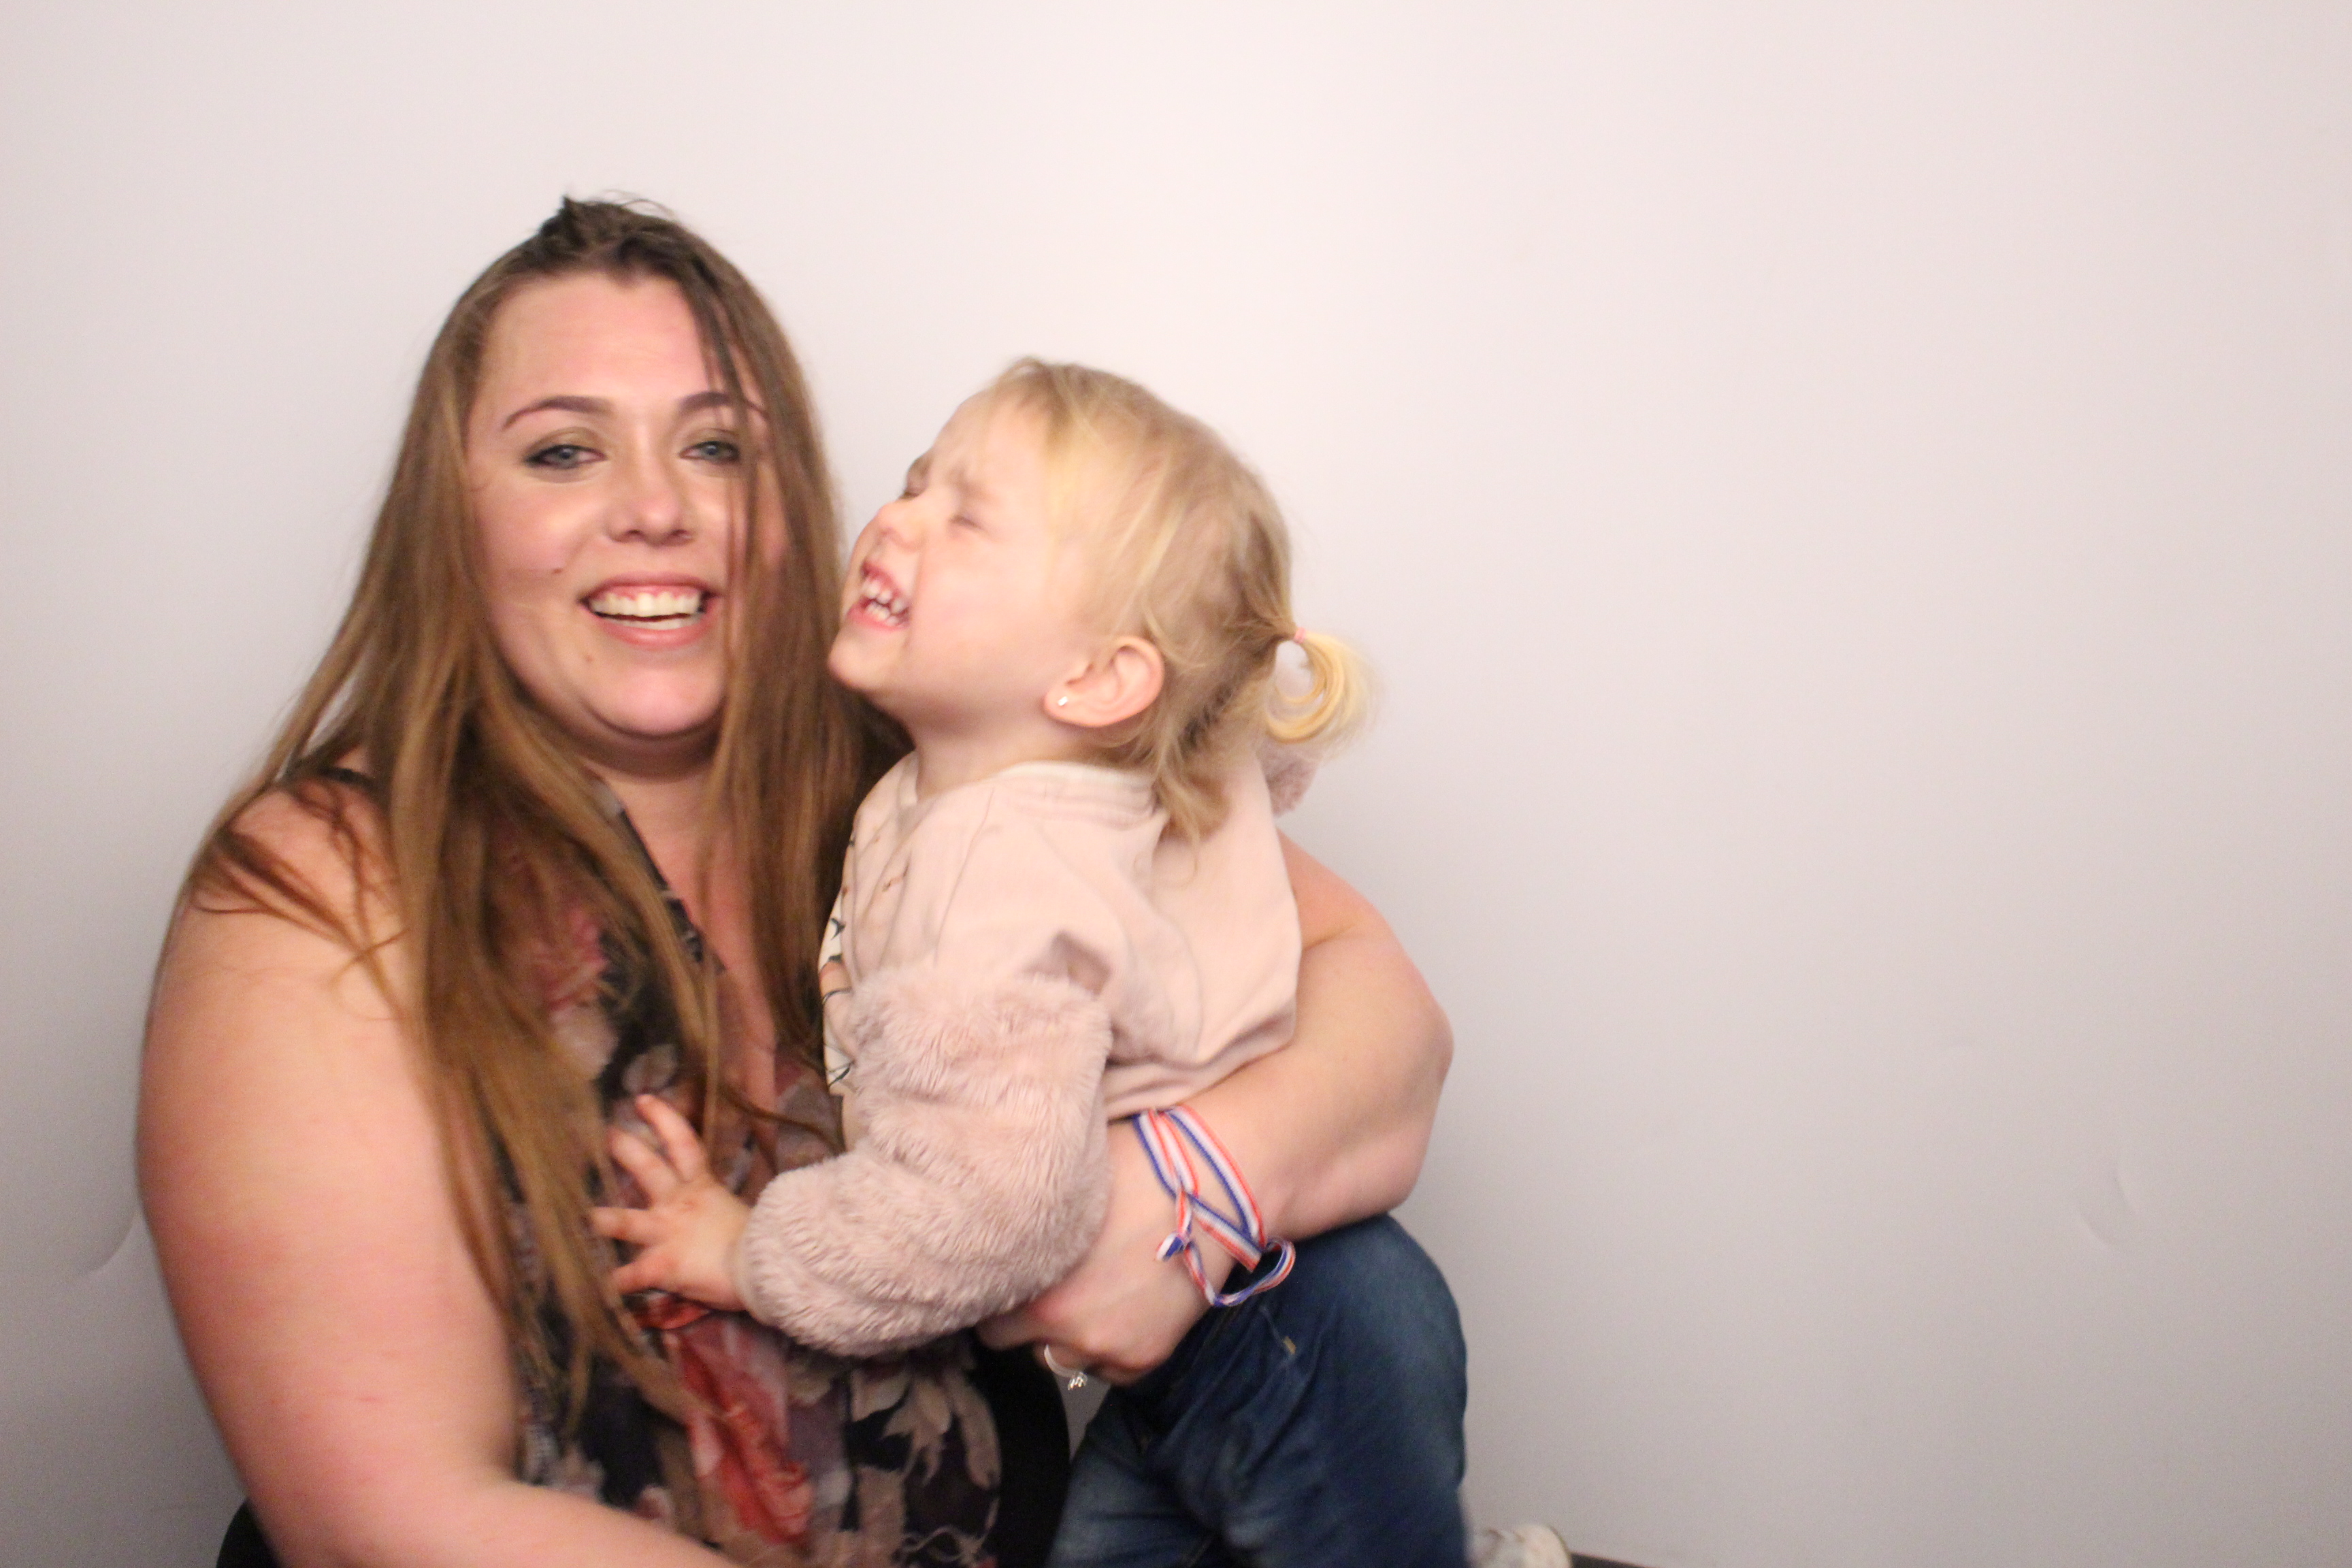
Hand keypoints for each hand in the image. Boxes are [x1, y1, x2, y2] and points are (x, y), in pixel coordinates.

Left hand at [590, 1094, 751, 1311]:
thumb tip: (717, 1207)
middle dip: (625, 1149)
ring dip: (604, 1219)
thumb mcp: (736, 1213)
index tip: (642, 1099)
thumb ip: (718, 1207)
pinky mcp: (664, 1265)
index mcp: (702, 1187)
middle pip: (649, 1168)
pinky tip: (602, 1287)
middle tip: (605, 1134)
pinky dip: (617, 1282)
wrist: (769, 1265)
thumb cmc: (761, 1240)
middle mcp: (679, 1204)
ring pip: (627, 1221)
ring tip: (585, 1217)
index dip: (663, 1119)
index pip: (683, 1143)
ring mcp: (668, 1233)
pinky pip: (633, 1275)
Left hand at [979, 1119, 1230, 1383]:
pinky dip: (1110, 1349)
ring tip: (1091, 1296)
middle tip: (1051, 1288)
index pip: (987, 1322)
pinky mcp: (1146, 1358)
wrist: (1213, 1187)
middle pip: (1019, 1346)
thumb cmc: (1133, 1168)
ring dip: (1068, 1337)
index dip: (1000, 1297)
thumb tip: (997, 1219)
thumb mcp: (1065, 1191)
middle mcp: (1064, 1329)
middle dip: (1027, 1321)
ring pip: (1063, 1360)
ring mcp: (1108, 1349)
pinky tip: (1122, 1310)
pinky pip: (1109, 1371)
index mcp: (1034, 1287)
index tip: (1012, 1280)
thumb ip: (1028, 1224)